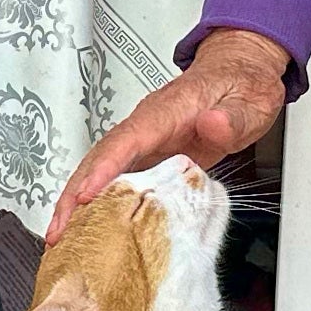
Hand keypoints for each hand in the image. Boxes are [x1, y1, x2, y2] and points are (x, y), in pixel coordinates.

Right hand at [52, 28, 289, 233]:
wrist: (240, 73)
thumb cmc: (241, 85)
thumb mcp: (250, 100)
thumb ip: (232, 115)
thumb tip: (213, 123)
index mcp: (166, 111)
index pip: (128, 140)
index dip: (104, 168)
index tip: (86, 195)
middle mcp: (146, 125)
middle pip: (100, 158)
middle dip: (75, 194)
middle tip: (60, 230)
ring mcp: (143, 141)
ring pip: (100, 170)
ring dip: (77, 202)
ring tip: (62, 237)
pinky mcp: (148, 155)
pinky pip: (114, 179)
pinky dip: (95, 202)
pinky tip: (87, 225)